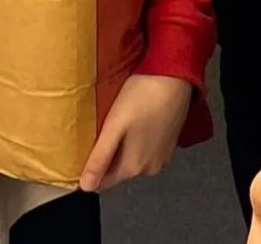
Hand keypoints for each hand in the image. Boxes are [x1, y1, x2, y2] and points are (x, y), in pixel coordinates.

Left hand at [78, 71, 192, 190]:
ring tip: (120, 122)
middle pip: (118, 170)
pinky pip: (146, 148)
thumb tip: (86, 186)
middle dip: (108, 154)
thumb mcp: (114, 125)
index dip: (91, 167)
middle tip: (104, 129)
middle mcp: (150, 168)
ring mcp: (162, 156)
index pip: (102, 183)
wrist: (175, 74)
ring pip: (132, 158)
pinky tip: (137, 119)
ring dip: (123, 145)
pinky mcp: (170, 142)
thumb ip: (99, 158)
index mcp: (134, 167)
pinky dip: (138, 138)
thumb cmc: (143, 95)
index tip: (88, 146)